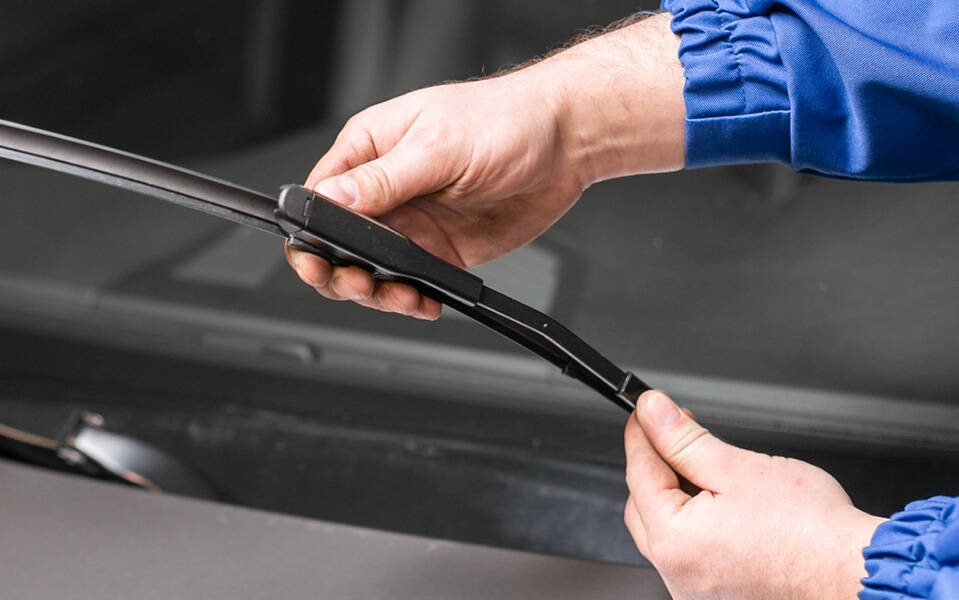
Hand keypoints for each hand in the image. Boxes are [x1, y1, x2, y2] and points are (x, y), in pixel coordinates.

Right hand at [286, 13, 684, 318]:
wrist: (566, 144)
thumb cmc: (506, 119)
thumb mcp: (439, 146)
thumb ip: (384, 178)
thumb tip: (331, 198)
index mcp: (371, 149)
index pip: (319, 196)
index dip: (310, 231)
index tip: (318, 255)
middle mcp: (387, 190)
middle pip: (336, 242)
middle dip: (335, 270)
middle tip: (355, 281)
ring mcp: (413, 223)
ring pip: (370, 271)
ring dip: (374, 291)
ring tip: (395, 295)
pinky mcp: (440, 249)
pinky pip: (411, 284)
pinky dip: (410, 299)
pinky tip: (421, 301)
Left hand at [624, 390, 884, 599]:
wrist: (855, 572)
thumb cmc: (810, 530)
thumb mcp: (736, 468)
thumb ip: (685, 439)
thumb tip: (653, 413)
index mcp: (674, 541)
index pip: (639, 473)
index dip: (642, 435)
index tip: (645, 412)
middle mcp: (678, 574)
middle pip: (645, 504)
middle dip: (657, 465)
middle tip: (678, 433)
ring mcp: (696, 590)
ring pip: (666, 530)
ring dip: (677, 495)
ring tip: (709, 468)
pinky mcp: (718, 596)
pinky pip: (690, 553)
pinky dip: (696, 525)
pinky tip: (722, 506)